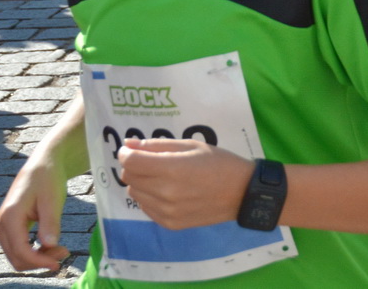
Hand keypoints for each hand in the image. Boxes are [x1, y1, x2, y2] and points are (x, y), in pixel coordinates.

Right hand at [0, 154, 70, 272]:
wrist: (41, 166)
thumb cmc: (48, 179)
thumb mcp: (53, 199)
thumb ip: (50, 223)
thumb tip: (49, 245)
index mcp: (9, 217)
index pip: (21, 250)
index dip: (39, 261)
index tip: (59, 263)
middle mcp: (0, 225)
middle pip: (17, 258)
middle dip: (40, 260)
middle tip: (65, 252)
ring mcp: (1, 228)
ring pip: (16, 256)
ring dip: (37, 258)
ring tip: (61, 249)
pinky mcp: (7, 229)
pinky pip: (18, 249)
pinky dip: (34, 252)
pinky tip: (51, 246)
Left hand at [118, 138, 249, 230]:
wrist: (241, 193)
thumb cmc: (218, 162)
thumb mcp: (191, 145)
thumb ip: (157, 145)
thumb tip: (128, 144)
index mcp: (172, 168)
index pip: (130, 161)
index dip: (127, 152)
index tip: (132, 149)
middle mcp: (165, 192)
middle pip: (129, 177)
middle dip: (134, 166)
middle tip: (152, 161)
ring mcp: (166, 211)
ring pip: (134, 192)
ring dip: (141, 182)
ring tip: (162, 177)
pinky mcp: (168, 223)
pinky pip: (145, 207)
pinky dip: (149, 197)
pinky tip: (167, 192)